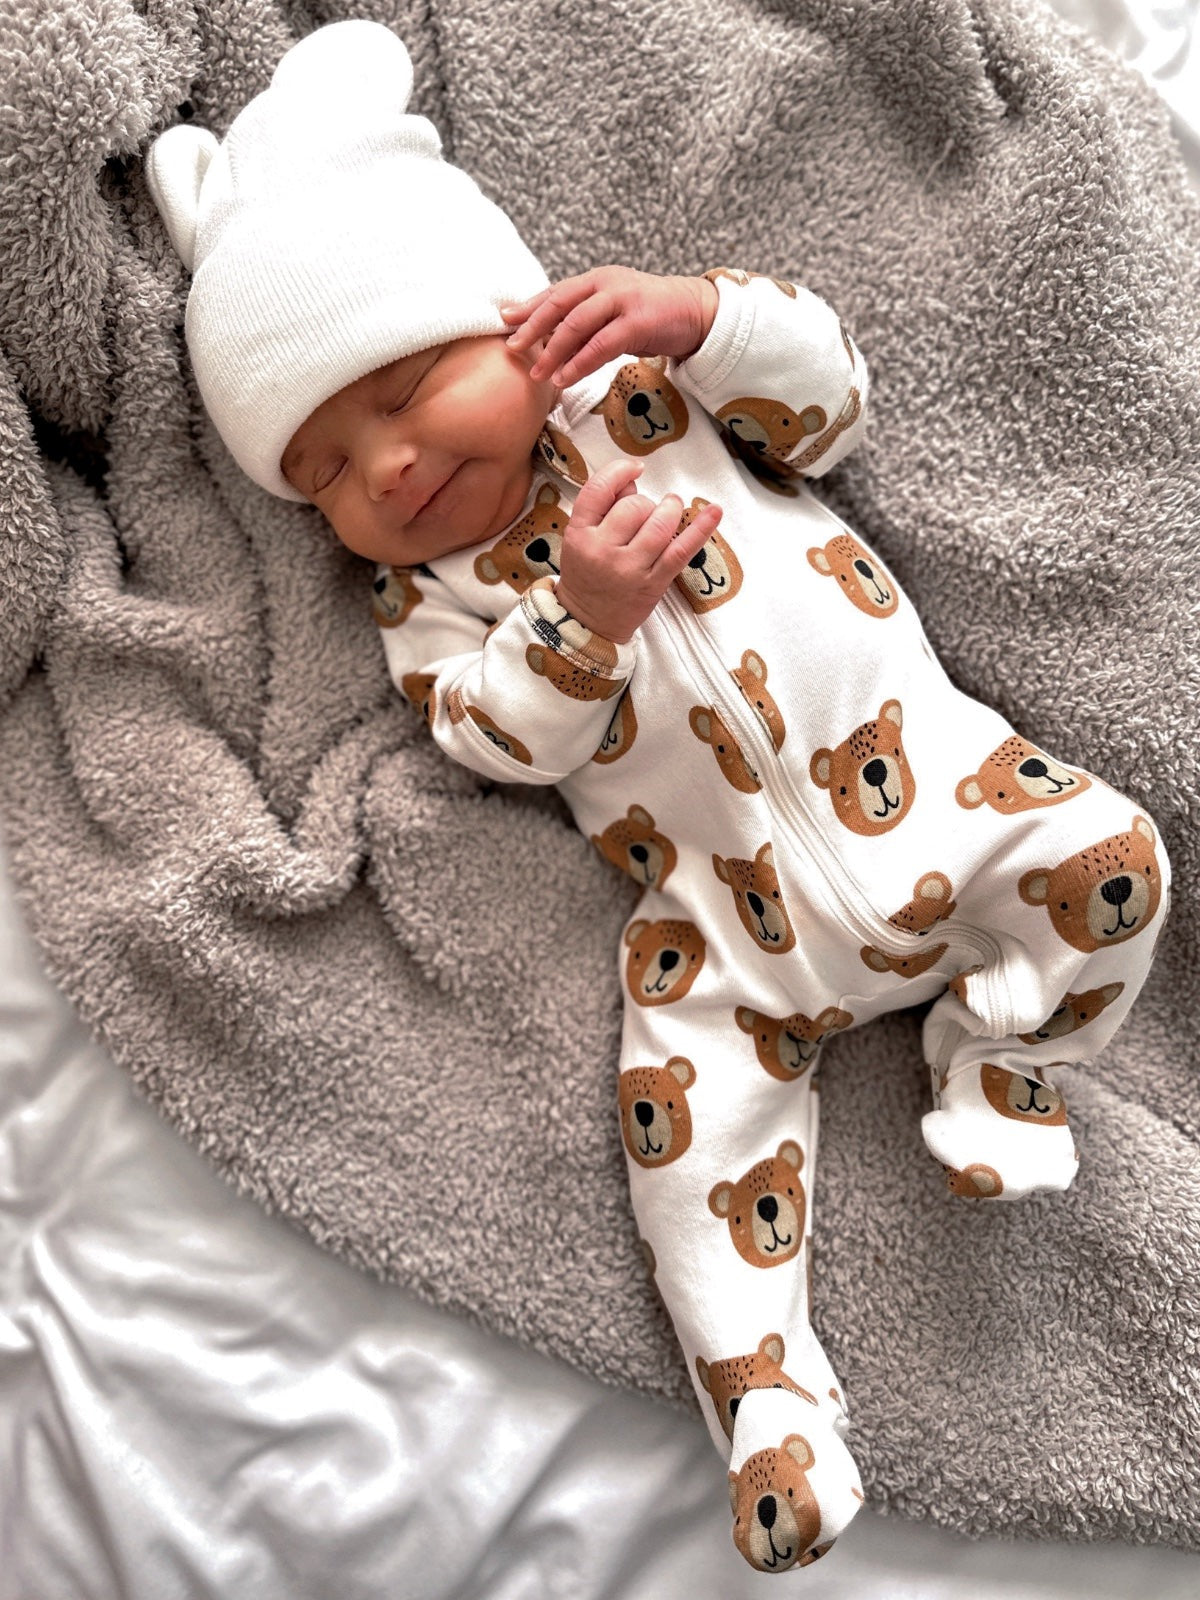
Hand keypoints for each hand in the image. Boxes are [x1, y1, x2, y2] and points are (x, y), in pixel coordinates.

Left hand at [500, 266, 719, 388]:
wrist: (696, 312)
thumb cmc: (650, 316)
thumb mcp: (612, 313)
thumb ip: (585, 321)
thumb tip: (549, 340)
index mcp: (595, 280)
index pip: (556, 293)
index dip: (529, 306)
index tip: (505, 320)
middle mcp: (605, 284)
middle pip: (560, 304)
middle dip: (533, 327)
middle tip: (513, 348)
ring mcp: (622, 300)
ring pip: (577, 324)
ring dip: (554, 350)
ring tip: (538, 373)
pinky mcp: (639, 321)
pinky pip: (601, 344)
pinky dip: (580, 362)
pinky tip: (565, 378)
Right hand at [553, 458, 722, 642]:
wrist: (588, 623)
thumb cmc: (587, 575)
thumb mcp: (579, 538)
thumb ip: (602, 507)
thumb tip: (632, 480)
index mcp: (579, 534)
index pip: (598, 490)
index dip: (620, 471)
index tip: (635, 468)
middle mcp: (602, 550)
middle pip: (634, 506)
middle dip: (645, 503)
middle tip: (645, 514)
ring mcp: (629, 568)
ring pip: (659, 523)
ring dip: (670, 510)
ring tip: (670, 509)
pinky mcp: (654, 583)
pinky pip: (681, 551)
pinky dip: (701, 530)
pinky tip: (714, 511)